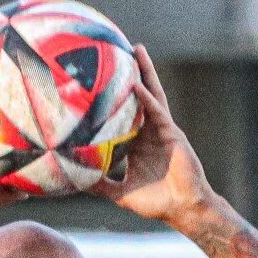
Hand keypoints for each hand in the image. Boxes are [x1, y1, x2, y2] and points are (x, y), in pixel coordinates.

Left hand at [99, 48, 210, 227]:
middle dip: (131, 74)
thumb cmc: (156, 202)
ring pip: (151, 94)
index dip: (112, 101)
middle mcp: (149, 132)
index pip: (122, 117)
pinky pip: (157, 111)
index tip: (97, 84)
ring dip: (144, 72)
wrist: (182, 208)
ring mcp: (162, 129)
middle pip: (138, 97)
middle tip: (118, 51)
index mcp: (138, 144)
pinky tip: (136, 85)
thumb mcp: (120, 193)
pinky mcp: (171, 132)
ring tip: (136, 49)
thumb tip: (75, 182)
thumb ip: (100, 186)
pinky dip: (146, 98)